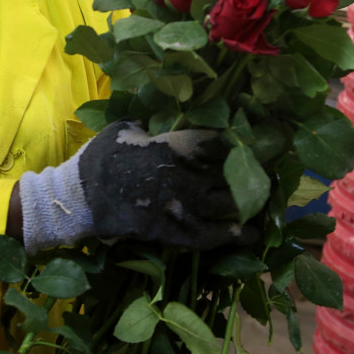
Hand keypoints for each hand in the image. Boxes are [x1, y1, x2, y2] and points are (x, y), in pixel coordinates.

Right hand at [18, 120, 252, 252]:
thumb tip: (167, 117)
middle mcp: (186, 175)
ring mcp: (182, 206)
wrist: (80, 196)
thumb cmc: (101, 156)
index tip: (261, 139)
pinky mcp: (173, 232)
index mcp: (176, 145)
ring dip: (251, 203)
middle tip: (273, 171)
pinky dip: (233, 236)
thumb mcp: (127, 126)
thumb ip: (154, 122)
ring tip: (268, 201)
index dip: (244, 140)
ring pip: (228, 206)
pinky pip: (211, 236)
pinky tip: (251, 234)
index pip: (221, 140)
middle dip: (256, 172)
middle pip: (233, 174)